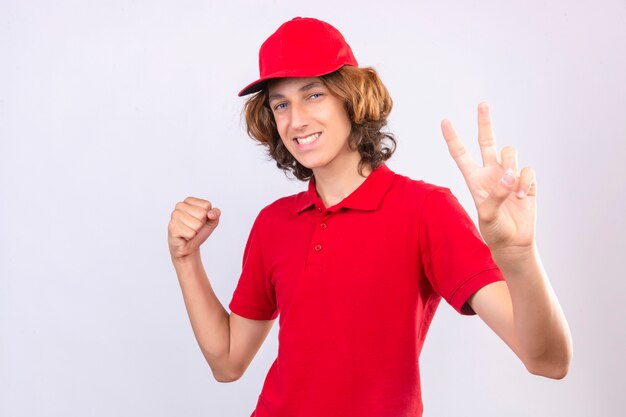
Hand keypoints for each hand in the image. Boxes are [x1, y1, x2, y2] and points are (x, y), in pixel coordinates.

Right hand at [168, 197, 220, 260]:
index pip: (207, 205)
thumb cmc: (198, 231)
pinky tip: (185, 236)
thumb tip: (211, 214)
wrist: (188, 246)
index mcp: (189, 200)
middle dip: (201, 224)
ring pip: (197, 224)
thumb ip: (216, 214)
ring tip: (189, 231)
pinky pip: (191, 233)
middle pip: (202, 214)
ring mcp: (174, 215)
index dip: (207, 215)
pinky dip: (191, 237)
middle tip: (193, 227)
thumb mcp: (211, 221)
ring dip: (195, 231)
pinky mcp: (172, 226)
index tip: (199, 220)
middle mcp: (180, 205)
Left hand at [440, 102, 536, 251]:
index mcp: (474, 179)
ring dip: (510, 165)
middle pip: (487, 141)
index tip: (444, 121)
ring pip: (510, 152)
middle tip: (482, 104)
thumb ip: (495, 194)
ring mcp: (509, 175)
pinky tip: (521, 196)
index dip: (453, 138)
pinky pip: (527, 170)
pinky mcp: (526, 181)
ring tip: (511, 189)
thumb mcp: (487, 215)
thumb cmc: (495, 231)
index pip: (461, 154)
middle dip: (485, 122)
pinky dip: (525, 182)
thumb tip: (509, 175)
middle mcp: (490, 172)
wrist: (514, 242)